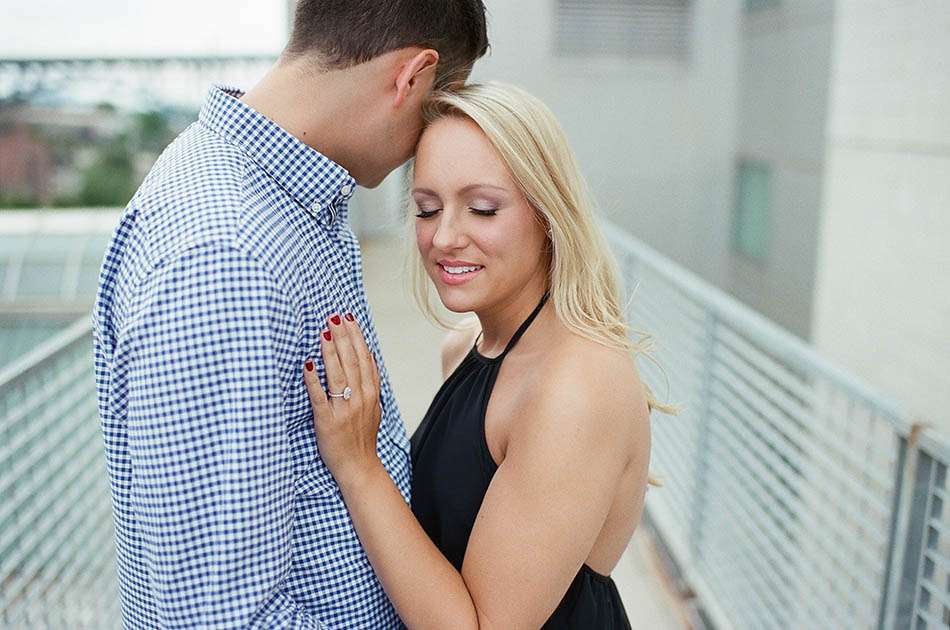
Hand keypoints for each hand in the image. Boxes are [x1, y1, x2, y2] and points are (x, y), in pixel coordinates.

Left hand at [302, 313, 382, 489]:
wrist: (359, 467)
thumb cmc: (362, 437)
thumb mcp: (374, 407)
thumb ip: (371, 383)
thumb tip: (368, 356)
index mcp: (371, 394)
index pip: (364, 358)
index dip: (357, 337)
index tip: (349, 318)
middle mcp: (360, 399)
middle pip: (352, 362)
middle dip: (343, 337)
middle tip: (333, 317)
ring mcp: (344, 410)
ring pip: (338, 375)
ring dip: (331, 352)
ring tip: (324, 332)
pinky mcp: (327, 422)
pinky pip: (319, 397)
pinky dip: (313, 381)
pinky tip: (308, 365)